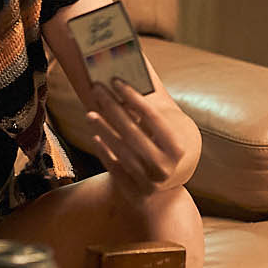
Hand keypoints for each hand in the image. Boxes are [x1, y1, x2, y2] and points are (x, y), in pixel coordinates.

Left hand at [83, 79, 191, 197]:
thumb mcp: (166, 130)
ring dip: (104, 130)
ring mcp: (149, 182)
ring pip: (121, 151)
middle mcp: (165, 166)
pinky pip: (115, 168)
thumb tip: (133, 75)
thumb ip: (153, 107)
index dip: (133, 97)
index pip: (152, 117)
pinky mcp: (134, 192)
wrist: (166, 191)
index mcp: (177, 147)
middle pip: (133, 132)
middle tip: (97, 90)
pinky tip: (95, 136)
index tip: (115, 80)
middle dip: (112, 108)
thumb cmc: (164, 149)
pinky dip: (104, 151)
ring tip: (90, 113)